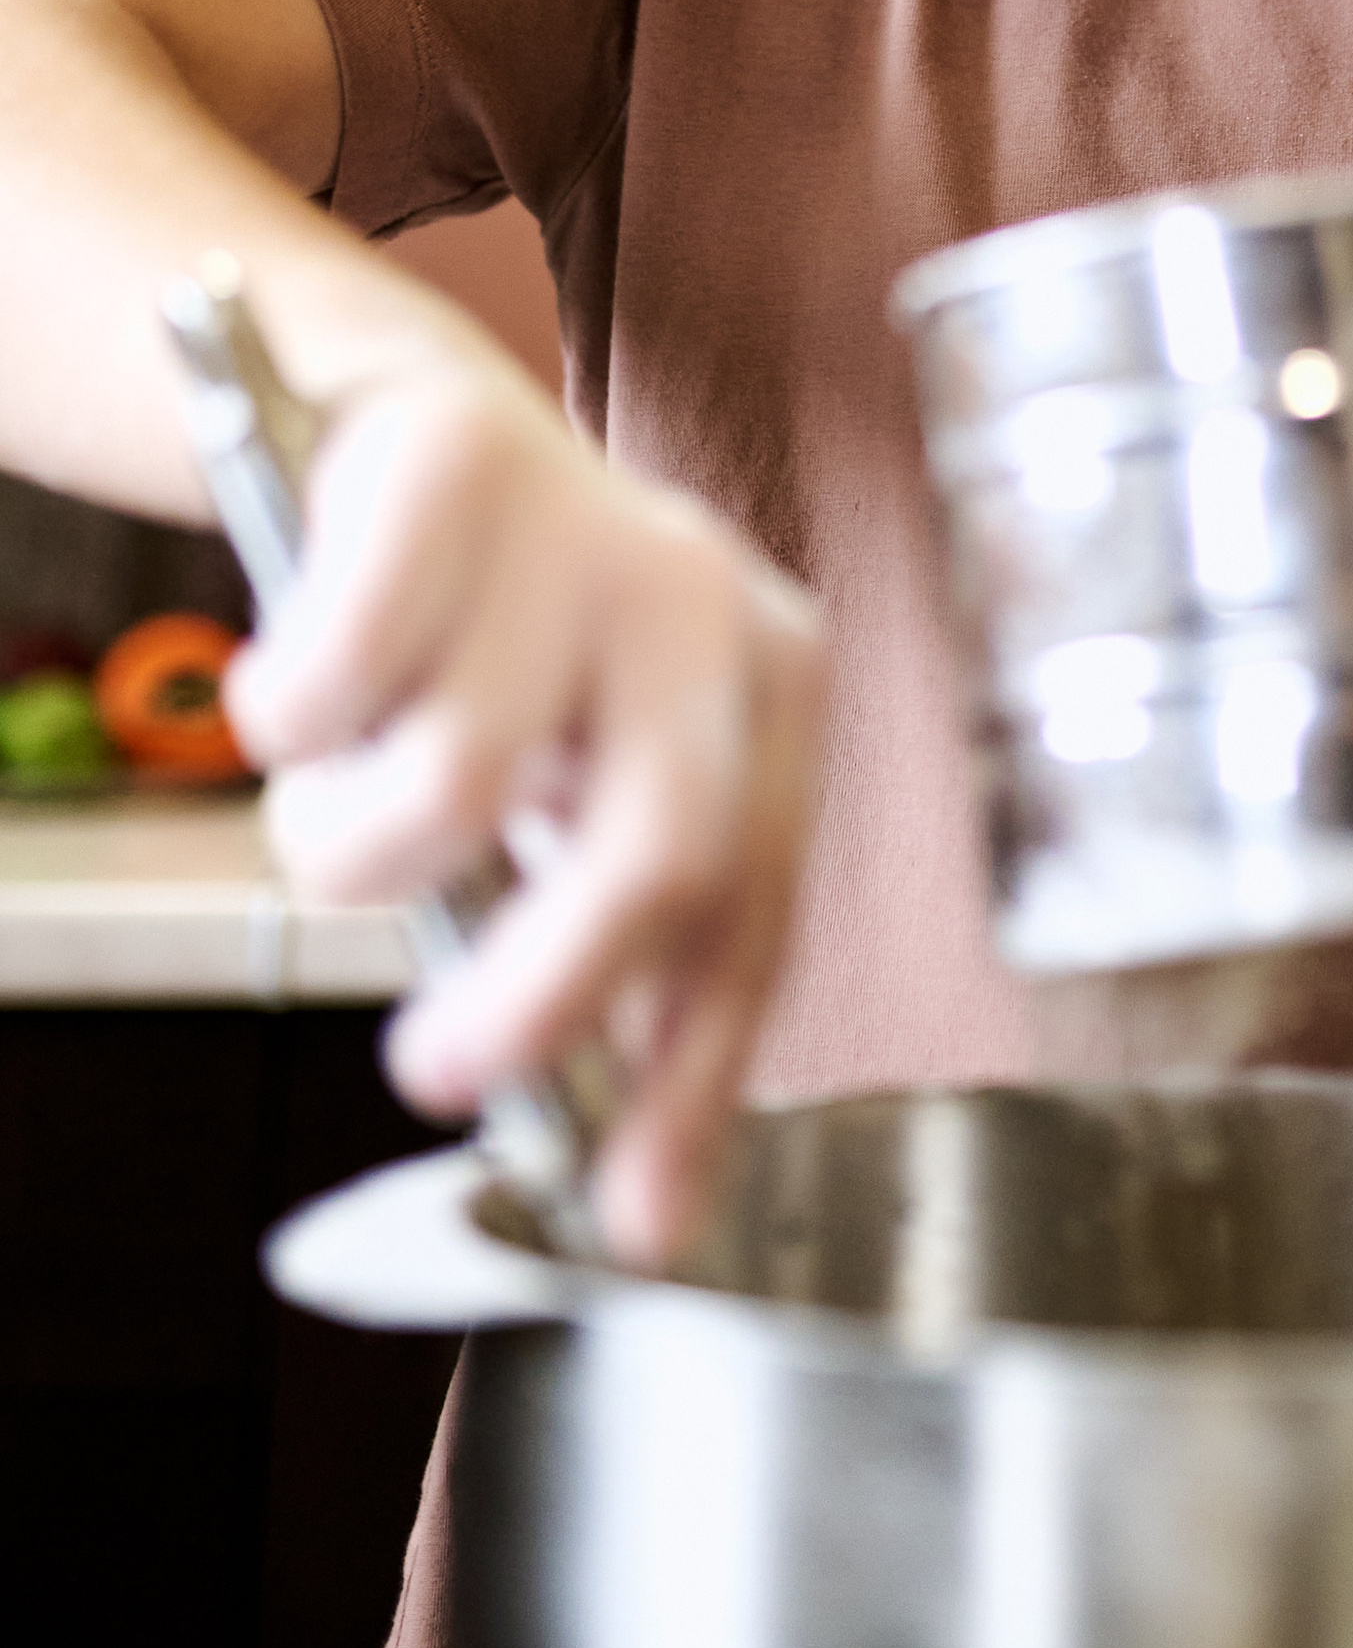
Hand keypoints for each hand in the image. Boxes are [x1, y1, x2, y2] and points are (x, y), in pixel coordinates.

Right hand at [222, 358, 823, 1263]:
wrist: (413, 425)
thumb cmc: (512, 641)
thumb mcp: (596, 776)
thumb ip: (624, 943)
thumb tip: (630, 1195)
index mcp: (772, 683)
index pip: (756, 913)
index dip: (694, 1082)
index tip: (629, 1221)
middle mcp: (703, 601)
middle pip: (658, 851)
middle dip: (538, 999)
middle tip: (437, 1069)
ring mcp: (583, 525)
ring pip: (459, 783)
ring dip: (356, 849)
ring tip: (337, 813)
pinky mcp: (451, 465)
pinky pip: (337, 682)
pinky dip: (286, 726)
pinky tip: (299, 698)